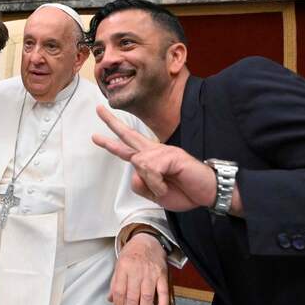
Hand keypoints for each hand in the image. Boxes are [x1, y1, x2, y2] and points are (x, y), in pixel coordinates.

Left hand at [93, 105, 215, 211]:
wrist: (208, 193)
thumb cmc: (186, 192)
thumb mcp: (156, 195)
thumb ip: (141, 185)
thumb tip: (135, 171)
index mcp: (151, 160)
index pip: (127, 148)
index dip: (111, 143)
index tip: (96, 136)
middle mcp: (155, 151)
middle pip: (129, 134)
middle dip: (112, 123)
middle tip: (98, 110)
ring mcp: (163, 151)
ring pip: (139, 163)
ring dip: (151, 183)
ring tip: (163, 189)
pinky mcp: (171, 155)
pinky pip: (151, 169)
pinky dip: (157, 183)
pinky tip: (166, 186)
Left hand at [110, 232, 168, 304]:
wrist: (147, 239)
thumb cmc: (132, 253)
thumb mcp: (119, 264)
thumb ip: (115, 282)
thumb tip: (110, 299)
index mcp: (123, 268)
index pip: (119, 292)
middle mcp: (136, 271)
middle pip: (132, 298)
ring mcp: (150, 273)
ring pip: (146, 297)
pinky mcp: (162, 275)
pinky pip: (162, 291)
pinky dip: (162, 304)